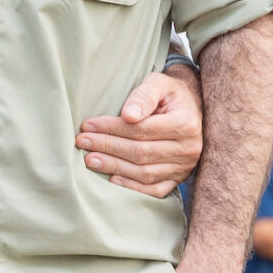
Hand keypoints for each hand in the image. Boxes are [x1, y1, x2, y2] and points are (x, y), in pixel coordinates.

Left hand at [76, 63, 203, 197]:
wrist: (190, 107)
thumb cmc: (169, 94)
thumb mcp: (158, 83)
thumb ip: (143, 95)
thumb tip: (128, 115)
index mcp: (185, 123)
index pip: (141, 130)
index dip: (111, 129)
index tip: (87, 126)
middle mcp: (188, 148)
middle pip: (141, 153)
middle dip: (108, 147)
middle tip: (82, 142)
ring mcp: (185, 167)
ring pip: (145, 173)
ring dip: (114, 167)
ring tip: (90, 160)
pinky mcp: (179, 178)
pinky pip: (155, 189)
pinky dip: (132, 187)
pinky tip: (112, 179)